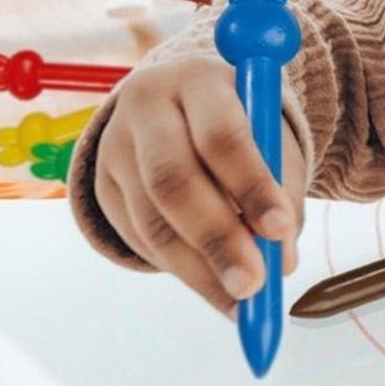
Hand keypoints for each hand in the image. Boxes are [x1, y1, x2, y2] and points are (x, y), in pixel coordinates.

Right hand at [92, 55, 307, 314]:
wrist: (180, 101)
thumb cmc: (242, 122)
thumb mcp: (270, 136)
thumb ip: (282, 190)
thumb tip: (281, 260)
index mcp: (200, 82)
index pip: (222, 135)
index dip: (252, 185)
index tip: (282, 230)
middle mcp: (148, 109)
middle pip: (174, 181)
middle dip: (218, 239)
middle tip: (253, 286)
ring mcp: (115, 147)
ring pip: (152, 220)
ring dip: (199, 270)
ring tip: (240, 303)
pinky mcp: (102, 185)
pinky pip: (138, 237)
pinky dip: (179, 268)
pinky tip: (212, 286)